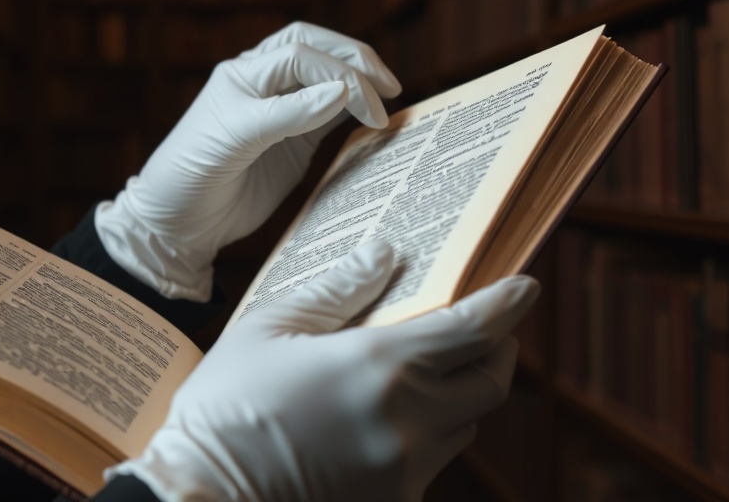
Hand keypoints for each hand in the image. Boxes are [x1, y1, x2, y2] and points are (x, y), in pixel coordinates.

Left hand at [95, 22, 400, 299]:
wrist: (179, 222)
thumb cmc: (192, 174)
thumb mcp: (235, 139)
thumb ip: (288, 115)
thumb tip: (342, 90)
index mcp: (245, 73)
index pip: (301, 53)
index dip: (337, 71)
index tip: (365, 105)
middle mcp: (264, 83)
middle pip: (318, 50)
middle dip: (356, 61)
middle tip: (390, 86)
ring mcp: (281, 111)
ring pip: (328, 78)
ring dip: (359, 82)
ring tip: (390, 99)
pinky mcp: (294, 140)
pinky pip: (332, 115)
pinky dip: (356, 112)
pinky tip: (374, 120)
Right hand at [108, 241, 539, 501]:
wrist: (202, 495)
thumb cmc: (228, 403)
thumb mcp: (271, 326)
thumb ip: (339, 288)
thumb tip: (385, 251)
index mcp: (378, 367)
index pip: (473, 331)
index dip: (508, 305)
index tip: (526, 287)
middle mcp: (407, 422)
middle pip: (490, 383)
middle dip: (496, 349)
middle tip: (480, 328)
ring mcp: (404, 471)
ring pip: (464, 424)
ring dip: (458, 392)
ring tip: (422, 371)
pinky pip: (430, 461)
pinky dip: (423, 432)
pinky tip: (381, 419)